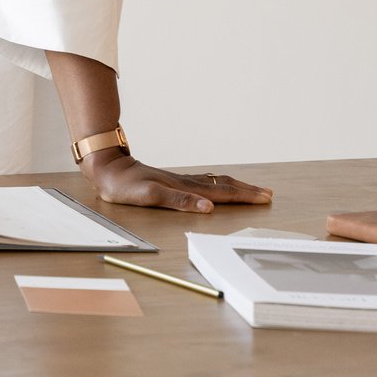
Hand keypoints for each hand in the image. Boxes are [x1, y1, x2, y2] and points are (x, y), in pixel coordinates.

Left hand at [82, 152, 272, 214]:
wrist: (108, 169)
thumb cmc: (125, 186)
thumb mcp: (150, 196)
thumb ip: (180, 201)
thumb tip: (208, 207)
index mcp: (185, 187)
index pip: (222, 192)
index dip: (244, 196)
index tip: (265, 198)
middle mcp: (186, 182)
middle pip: (223, 185)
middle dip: (247, 191)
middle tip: (268, 194)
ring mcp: (180, 180)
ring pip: (215, 182)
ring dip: (236, 186)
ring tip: (252, 189)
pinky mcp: (172, 182)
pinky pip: (204, 182)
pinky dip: (218, 185)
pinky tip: (217, 186)